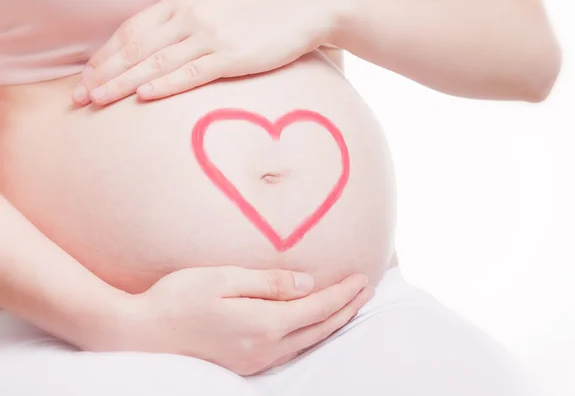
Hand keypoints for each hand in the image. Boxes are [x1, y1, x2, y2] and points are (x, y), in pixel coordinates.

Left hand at [73, 0, 342, 105]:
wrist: (309, 1)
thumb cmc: (264, 3)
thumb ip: (191, 14)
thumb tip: (169, 38)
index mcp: (183, 0)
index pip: (132, 29)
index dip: (106, 53)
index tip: (87, 74)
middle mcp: (190, 15)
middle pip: (134, 47)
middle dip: (102, 72)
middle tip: (78, 96)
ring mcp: (211, 36)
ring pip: (154, 63)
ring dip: (121, 82)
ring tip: (96, 101)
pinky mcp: (233, 56)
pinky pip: (191, 74)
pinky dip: (164, 84)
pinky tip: (142, 97)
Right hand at [110, 266, 371, 375]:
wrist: (140, 334)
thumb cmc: (177, 298)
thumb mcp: (223, 279)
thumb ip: (270, 283)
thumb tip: (308, 284)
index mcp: (263, 324)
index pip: (317, 308)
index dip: (343, 293)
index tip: (362, 277)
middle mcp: (265, 348)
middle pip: (320, 328)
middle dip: (347, 308)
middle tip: (367, 289)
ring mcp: (255, 361)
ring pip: (308, 341)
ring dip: (333, 322)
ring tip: (350, 305)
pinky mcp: (245, 364)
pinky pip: (291, 349)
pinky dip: (312, 333)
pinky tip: (315, 324)